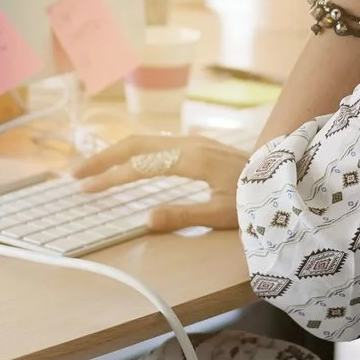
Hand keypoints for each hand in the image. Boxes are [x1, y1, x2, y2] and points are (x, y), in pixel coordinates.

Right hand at [71, 133, 247, 231]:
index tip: (86, 190)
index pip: (141, 165)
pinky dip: (133, 150)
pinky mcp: (197, 144)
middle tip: (76, 174)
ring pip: (146, 139)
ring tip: (92, 169)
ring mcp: (194, 141)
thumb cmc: (256, 199)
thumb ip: (183, 215)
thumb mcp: (221, 214)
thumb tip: (145, 219)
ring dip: (116, 152)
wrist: (283, 178)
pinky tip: (125, 162)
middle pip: (136, 143)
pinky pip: (157, 142)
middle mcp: (190, 144)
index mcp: (193, 159)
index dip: (111, 177)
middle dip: (103, 157)